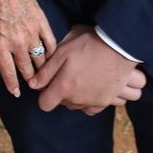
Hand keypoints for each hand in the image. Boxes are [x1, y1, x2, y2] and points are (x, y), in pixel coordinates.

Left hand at [0, 0, 55, 97]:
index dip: (13, 85)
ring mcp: (31, 33)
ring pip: (40, 58)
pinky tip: (52, 57)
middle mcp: (16, 43)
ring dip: (42, 69)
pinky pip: (50, 42)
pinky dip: (52, 52)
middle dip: (30, 80)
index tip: (17, 92)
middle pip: (26, 69)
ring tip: (44, 75)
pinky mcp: (41, 21)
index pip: (9, 73)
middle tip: (33, 85)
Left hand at [28, 25, 144, 113]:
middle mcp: (78, 100)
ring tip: (80, 78)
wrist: (119, 47)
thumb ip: (46, 71)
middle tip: (66, 73)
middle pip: (62, 104)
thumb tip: (33, 84)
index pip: (45, 104)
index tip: (48, 83)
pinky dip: (89, 100)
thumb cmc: (89, 45)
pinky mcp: (107, 101)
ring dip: (75, 96)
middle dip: (60, 92)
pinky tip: (91, 86)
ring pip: (77, 106)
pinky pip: (92, 108)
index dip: (44, 94)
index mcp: (65, 87)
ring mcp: (94, 102)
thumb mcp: (63, 52)